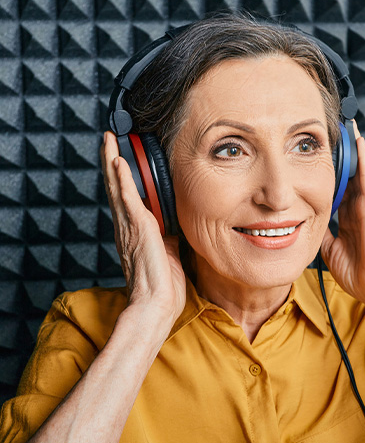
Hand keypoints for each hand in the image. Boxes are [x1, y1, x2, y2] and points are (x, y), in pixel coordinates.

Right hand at [100, 132, 185, 335]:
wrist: (157, 304)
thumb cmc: (162, 284)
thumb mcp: (170, 252)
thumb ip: (170, 234)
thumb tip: (177, 223)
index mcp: (135, 232)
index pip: (126, 197)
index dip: (122, 176)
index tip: (122, 157)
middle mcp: (127, 226)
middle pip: (116, 186)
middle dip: (112, 160)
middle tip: (110, 138)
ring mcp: (130, 227)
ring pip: (116, 187)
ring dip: (112, 161)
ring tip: (109, 139)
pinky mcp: (138, 229)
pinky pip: (127, 199)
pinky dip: (121, 179)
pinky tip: (118, 161)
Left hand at [321, 122, 364, 310]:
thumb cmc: (355, 271)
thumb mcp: (329, 247)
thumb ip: (322, 231)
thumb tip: (306, 221)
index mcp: (349, 217)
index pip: (338, 189)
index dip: (329, 173)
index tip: (319, 158)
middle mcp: (358, 208)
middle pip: (348, 175)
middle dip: (341, 155)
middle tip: (332, 132)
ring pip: (358, 171)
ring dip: (352, 150)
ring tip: (346, 126)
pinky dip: (362, 159)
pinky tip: (358, 141)